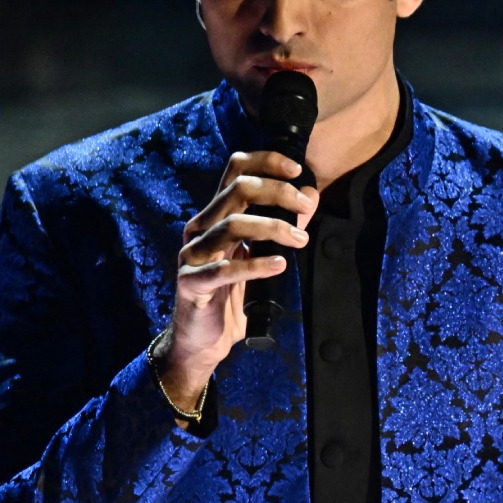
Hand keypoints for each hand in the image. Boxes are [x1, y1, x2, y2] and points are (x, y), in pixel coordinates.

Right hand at [156, 151, 317, 409]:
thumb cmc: (232, 294)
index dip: (265, 162)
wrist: (203, 340)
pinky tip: (279, 265)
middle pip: (237, 189)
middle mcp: (201, 228)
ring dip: (273, 228)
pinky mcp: (192, 283)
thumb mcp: (260, 254)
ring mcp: (193, 255)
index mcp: (216, 216)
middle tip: (306, 208)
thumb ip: (283, 224)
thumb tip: (311, 195)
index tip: (297, 169)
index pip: (235, 170)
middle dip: (277, 192)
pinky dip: (255, 265)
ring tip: (301, 240)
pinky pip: (224, 270)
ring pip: (232, 225)